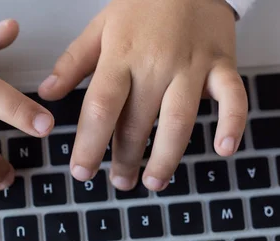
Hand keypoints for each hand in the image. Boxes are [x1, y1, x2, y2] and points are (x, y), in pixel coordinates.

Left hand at [39, 0, 247, 190]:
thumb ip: (73, 62)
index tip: (81, 172)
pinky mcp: (222, 64)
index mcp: (121, 55)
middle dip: (125, 159)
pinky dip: (232, 123)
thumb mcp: (101, 26)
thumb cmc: (143, 4)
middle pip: (137, 122)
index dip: (89, 144)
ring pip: (178, 119)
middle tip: (119, 183)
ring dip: (166, 157)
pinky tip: (223, 150)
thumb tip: (47, 93)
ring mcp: (191, 65)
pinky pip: (232, 96)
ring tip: (154, 182)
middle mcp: (155, 64)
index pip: (100, 107)